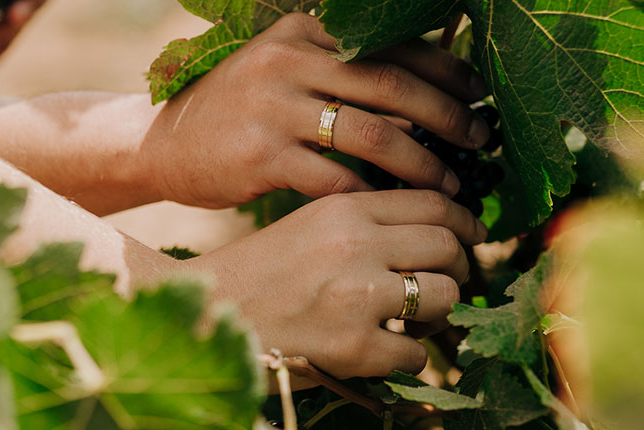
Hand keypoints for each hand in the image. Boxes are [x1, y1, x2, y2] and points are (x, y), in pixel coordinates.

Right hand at [141, 13, 491, 208]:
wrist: (163, 144)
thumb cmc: (240, 110)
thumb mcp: (284, 69)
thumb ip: (341, 69)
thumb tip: (426, 89)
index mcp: (305, 31)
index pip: (393, 44)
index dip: (446, 71)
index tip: (480, 95)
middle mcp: (290, 60)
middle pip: (393, 84)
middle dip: (447, 115)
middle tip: (480, 139)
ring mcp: (274, 108)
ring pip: (373, 134)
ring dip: (421, 164)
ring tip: (450, 186)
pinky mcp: (262, 157)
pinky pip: (336, 180)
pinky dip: (373, 197)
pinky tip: (396, 211)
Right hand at [185, 190, 486, 378]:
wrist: (208, 317)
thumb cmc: (259, 273)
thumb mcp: (310, 225)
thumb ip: (366, 220)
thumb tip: (437, 228)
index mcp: (344, 209)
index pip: (433, 202)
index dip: (465, 220)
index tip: (473, 235)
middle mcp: (355, 245)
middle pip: (447, 246)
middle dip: (459, 267)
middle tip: (449, 281)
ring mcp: (356, 297)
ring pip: (444, 297)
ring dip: (439, 314)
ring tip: (416, 319)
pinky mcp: (353, 347)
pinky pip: (416, 353)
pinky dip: (408, 356)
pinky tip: (384, 350)